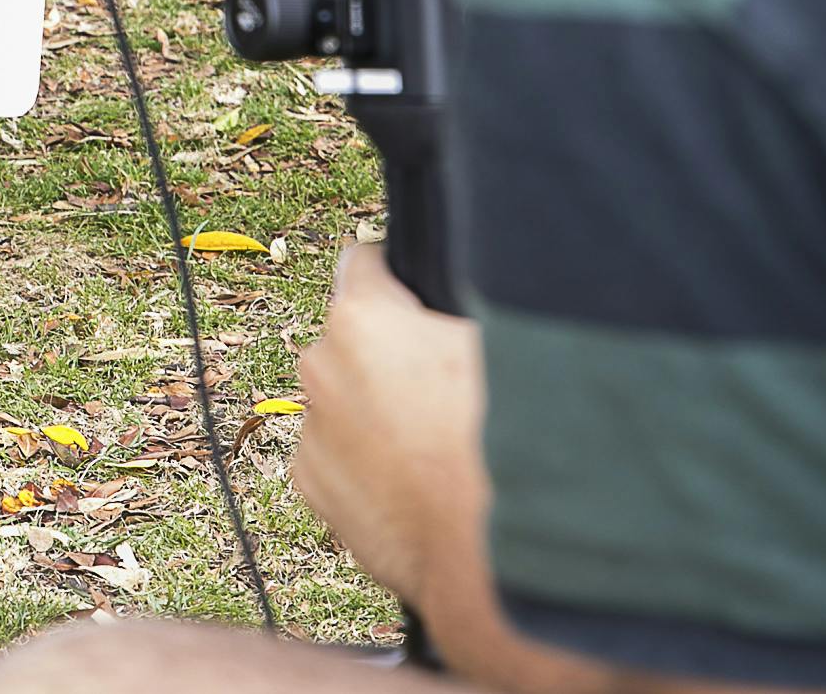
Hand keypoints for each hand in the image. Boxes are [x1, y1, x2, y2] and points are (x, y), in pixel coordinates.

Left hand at [289, 240, 488, 618]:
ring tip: (438, 447)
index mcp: (364, 321)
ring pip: (344, 400)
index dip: (400, 278)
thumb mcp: (509, 352)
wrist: (494, 562)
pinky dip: (368, 463)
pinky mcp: (312, 486)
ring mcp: (312, 431)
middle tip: (448, 389)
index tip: (421, 297)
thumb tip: (460, 314)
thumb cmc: (514, 449)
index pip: (364, 263)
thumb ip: (464, 320)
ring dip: (379, 412)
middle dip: (392, 355)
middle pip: (353, 339)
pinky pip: (338, 455)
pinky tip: (417, 483)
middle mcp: (321, 368)